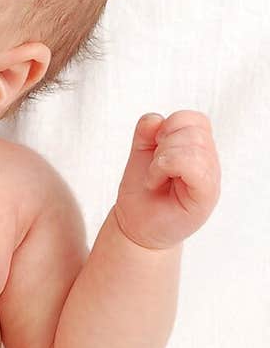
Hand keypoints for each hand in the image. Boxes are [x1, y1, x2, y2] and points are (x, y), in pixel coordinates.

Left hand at [114, 111, 220, 249]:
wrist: (137, 228)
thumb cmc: (141, 195)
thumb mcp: (140, 156)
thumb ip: (146, 134)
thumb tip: (156, 119)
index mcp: (198, 150)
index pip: (195, 120)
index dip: (170, 125)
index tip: (155, 147)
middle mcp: (209, 163)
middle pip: (195, 130)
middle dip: (164, 143)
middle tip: (155, 167)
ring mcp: (210, 179)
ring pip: (195, 145)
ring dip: (163, 157)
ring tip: (155, 176)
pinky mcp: (206, 195)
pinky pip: (197, 166)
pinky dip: (168, 166)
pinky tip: (156, 180)